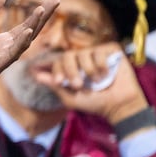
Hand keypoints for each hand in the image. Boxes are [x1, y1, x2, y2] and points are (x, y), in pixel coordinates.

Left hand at [0, 0, 57, 82]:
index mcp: (0, 42)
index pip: (26, 27)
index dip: (38, 15)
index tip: (52, 1)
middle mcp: (4, 52)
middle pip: (29, 34)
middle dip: (42, 18)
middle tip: (56, 2)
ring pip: (22, 44)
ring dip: (33, 28)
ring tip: (41, 12)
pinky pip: (10, 56)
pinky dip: (19, 44)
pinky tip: (26, 31)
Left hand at [32, 43, 148, 126]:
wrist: (120, 106)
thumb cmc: (96, 104)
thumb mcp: (71, 98)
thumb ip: (55, 85)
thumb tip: (35, 74)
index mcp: (72, 68)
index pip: (57, 61)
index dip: (57, 70)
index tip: (61, 82)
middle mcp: (83, 59)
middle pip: (67, 55)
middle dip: (71, 71)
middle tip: (78, 86)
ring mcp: (97, 54)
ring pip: (83, 53)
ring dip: (88, 70)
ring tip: (96, 82)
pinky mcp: (112, 51)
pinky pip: (100, 51)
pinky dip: (101, 64)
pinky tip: (107, 74)